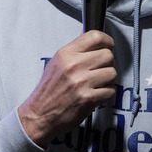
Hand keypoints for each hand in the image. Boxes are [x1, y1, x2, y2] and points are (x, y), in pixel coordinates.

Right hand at [17, 31, 115, 147]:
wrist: (39, 114)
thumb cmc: (48, 90)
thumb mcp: (56, 63)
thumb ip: (74, 51)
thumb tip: (91, 41)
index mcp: (65, 54)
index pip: (95, 37)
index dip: (107, 41)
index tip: (108, 46)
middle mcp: (73, 65)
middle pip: (108, 55)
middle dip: (107, 63)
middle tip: (99, 69)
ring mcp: (81, 82)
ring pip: (112, 73)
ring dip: (107, 80)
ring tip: (96, 84)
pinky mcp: (88, 98)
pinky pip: (110, 90)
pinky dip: (105, 94)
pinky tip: (95, 94)